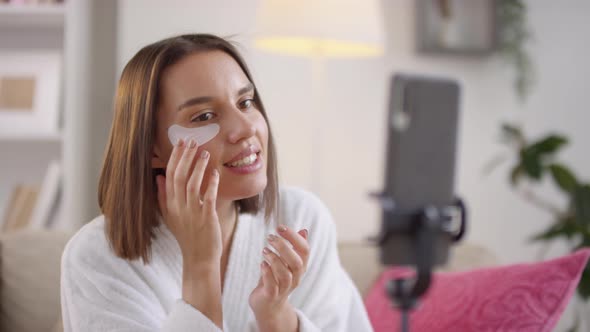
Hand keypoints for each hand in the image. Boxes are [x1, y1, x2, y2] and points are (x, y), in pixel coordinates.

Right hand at [155, 138, 221, 268]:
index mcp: (170, 205)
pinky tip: (215, 173)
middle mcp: (178, 207)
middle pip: (179, 177)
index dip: (174, 158)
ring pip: (192, 184)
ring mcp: (192, 213)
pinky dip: (212, 184)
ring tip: (205, 153)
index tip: (180, 143)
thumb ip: (163, 197)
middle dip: (185, 157)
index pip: (169, 176)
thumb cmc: (187, 236)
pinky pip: (208, 197)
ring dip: (198, 167)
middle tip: (192, 141)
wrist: (198, 258)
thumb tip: (159, 177)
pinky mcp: (206, 218)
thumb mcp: (171, 217)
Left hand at [249, 225, 309, 331]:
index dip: (294, 237)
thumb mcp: (285, 262)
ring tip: (264, 250)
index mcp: (300, 267)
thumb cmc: (275, 279)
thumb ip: (294, 247)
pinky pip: (272, 285)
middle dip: (284, 247)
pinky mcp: (271, 296)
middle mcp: (295, 278)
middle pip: (297, 262)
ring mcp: (284, 289)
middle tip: (270, 237)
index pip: (305, 250)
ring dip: (275, 259)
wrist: (268, 307)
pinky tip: (262, 264)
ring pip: (285, 274)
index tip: (280, 227)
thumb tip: (304, 230)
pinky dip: (267, 273)